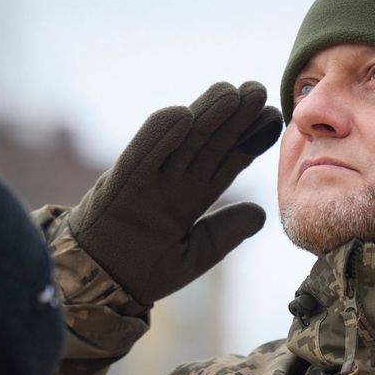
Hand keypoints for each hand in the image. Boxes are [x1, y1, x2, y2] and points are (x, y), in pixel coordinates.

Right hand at [69, 81, 281, 305]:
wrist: (100, 285)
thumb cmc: (144, 270)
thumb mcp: (196, 255)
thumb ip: (225, 234)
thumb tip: (261, 213)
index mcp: (193, 197)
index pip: (228, 161)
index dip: (251, 140)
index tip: (274, 119)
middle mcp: (174, 181)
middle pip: (210, 141)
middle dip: (235, 116)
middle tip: (259, 90)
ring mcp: (150, 178)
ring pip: (182, 139)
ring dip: (205, 114)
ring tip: (232, 92)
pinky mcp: (123, 183)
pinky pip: (143, 155)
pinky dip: (160, 135)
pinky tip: (184, 114)